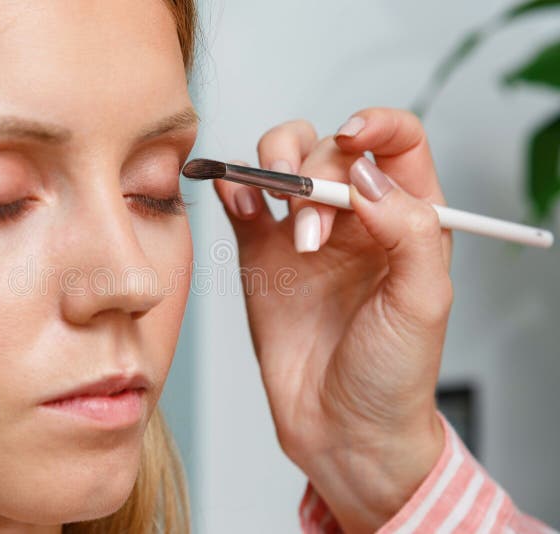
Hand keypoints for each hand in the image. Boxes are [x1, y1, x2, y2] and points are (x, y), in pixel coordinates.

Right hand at [213, 108, 452, 532]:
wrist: (340, 429)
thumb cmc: (392, 375)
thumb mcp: (423, 302)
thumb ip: (409, 229)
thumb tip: (366, 175)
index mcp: (407, 220)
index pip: (396, 142)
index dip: (375, 125)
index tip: (353, 138)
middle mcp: (355, 218)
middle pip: (328, 148)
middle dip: (315, 174)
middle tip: (311, 233)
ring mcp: (303, 232)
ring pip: (282, 160)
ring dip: (272, 170)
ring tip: (280, 221)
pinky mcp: (262, 253)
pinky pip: (243, 201)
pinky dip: (234, 186)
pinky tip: (236, 197)